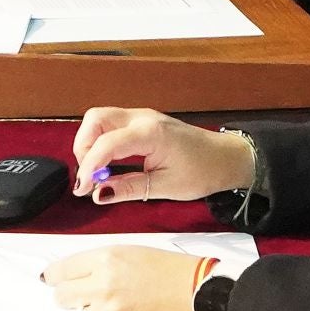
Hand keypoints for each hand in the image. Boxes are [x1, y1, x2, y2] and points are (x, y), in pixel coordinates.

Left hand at [42, 247, 206, 310]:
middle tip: (80, 298)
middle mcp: (103, 287)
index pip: (61, 271)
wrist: (202, 299)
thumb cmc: (172, 273)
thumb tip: (72, 274)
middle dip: (68, 297)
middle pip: (62, 297)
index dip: (55, 277)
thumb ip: (100, 264)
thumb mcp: (132, 253)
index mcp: (105, 260)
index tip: (52, 281)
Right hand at [70, 106, 254, 201]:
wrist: (226, 158)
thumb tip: (99, 194)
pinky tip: (106, 164)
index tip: (83, 189)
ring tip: (96, 172)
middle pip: (95, 119)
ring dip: (90, 143)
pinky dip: (100, 141)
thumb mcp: (166, 187)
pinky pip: (110, 124)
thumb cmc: (203, 171)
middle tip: (88, 177)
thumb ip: (129, 188)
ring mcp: (140, 116)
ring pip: (99, 119)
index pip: (106, 143)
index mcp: (151, 133)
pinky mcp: (140, 121)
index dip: (90, 166)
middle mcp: (142, 118)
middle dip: (83, 148)